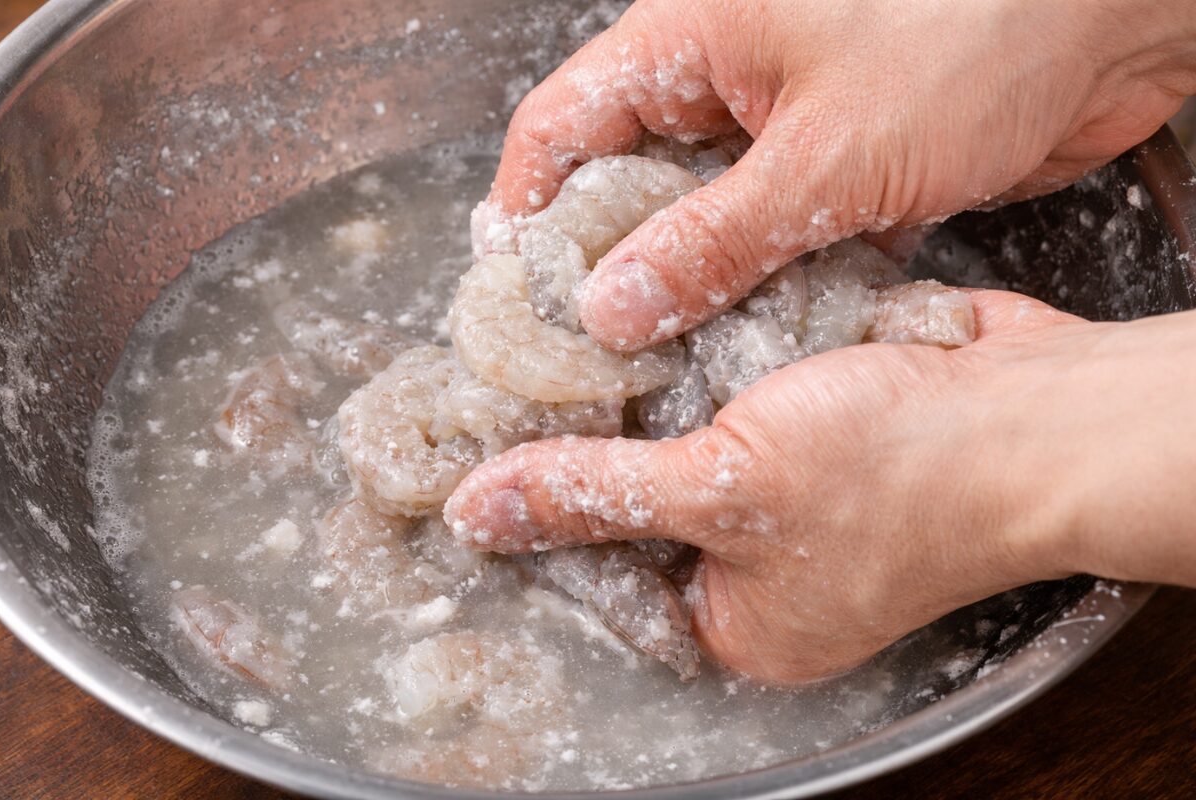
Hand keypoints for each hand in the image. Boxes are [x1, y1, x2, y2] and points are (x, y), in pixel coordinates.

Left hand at [446, 292, 1090, 682]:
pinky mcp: (816, 426)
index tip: (483, 455)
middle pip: (643, 504)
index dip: (543, 517)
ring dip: (646, 390)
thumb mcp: (725, 492)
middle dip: (594, 440)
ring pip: (687, 439)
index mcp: (739, 622)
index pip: (606, 577)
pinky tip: (652, 315)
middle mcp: (764, 567)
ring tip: (566, 336)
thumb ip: (598, 497)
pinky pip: (735, 395)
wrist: (1037, 413)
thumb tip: (479, 514)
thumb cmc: (897, 479)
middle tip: (519, 378)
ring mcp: (793, 493)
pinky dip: (703, 359)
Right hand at [486, 0, 1195, 350]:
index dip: (524, 213)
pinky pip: (770, 237)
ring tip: (661, 369)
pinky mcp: (837, 168)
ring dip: (688, 288)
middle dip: (604, 267)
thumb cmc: (973, 36)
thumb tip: (611, 308)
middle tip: (585, 357)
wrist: (1111, 32)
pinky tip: (752, 344)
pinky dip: (761, 286)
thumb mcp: (823, 155)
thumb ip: (711, 238)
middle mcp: (723, 83)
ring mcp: (781, 127)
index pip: (561, 127)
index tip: (509, 298)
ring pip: (699, 220)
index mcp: (690, 42)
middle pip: (624, 183)